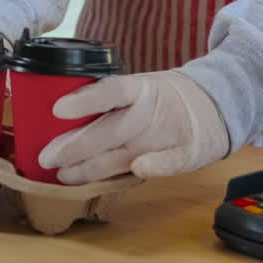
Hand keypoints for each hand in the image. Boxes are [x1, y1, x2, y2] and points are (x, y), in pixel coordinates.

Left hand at [37, 71, 229, 183]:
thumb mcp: (139, 87)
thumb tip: (57, 118)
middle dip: (75, 147)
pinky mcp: (185, 154)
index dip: (85, 100)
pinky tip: (138, 171)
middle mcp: (152, 111)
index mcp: (141, 88)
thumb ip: (107, 102)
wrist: (215, 105)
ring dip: (93, 168)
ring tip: (63, 175)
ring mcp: (170, 133)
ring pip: (127, 154)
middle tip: (47, 157)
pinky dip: (156, 166)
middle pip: (110, 130)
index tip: (58, 109)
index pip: (110, 91)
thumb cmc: (163, 98)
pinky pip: (170, 162)